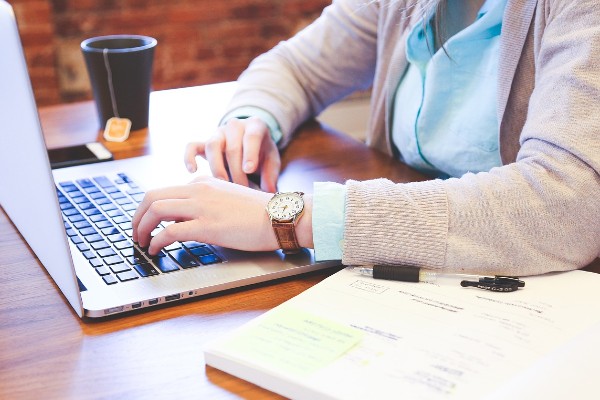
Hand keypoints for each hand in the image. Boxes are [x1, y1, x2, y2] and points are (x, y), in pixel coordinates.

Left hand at [132, 176, 277, 254]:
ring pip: (156, 210)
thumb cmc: (259, 213)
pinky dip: (156, 241)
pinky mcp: (207, 226)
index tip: (146, 223)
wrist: (280, 216)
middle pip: (152, 197)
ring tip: (141, 243)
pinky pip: (170, 231)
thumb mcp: (227, 199)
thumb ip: (206, 203)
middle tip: (136, 233)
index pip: (165, 191)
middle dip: (137, 216)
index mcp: (203, 183)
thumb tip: (184, 220)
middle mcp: (199, 190)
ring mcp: (202, 207)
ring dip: (141, 228)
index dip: (149, 210)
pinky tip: (155, 250)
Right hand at [184, 117, 279, 192]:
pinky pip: (192, 146)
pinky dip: (189, 157)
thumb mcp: (272, 160)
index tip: (249, 170)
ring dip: (217, 167)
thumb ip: (271, 174)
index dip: (250, 153)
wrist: (249, 142)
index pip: (251, 136)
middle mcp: (235, 126)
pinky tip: (193, 171)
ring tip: (223, 185)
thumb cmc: (262, 153)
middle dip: (236, 171)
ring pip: (212, 146)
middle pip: (232, 147)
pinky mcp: (204, 143)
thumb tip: (269, 191)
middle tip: (241, 189)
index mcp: (255, 126)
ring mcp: (218, 133)